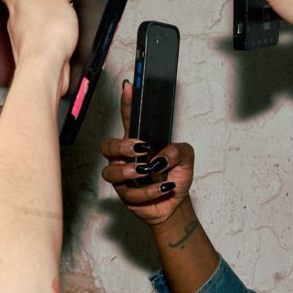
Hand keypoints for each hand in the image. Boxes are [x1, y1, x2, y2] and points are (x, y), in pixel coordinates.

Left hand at [0, 0, 78, 95]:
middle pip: (19, 6)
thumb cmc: (46, 35)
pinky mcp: (30, 54)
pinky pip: (37, 41)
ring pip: (28, 25)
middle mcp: (14, 20)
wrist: (45, 69)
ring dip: (41, 22)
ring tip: (59, 19)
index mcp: (17, 1)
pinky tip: (59, 39)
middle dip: (33, 2)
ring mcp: (20, 39)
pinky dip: (46, 38)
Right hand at [100, 83, 194, 225]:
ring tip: (147, 171)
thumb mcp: (186, 157)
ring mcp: (123, 177)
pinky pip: (129, 193)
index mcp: (138, 141)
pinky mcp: (125, 195)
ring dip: (129, 171)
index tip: (129, 88)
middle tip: (140, 148)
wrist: (176, 204)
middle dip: (120, 146)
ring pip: (110, 172)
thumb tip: (161, 156)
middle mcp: (125, 158)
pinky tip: (163, 188)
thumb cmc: (175, 176)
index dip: (127, 103)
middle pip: (107, 146)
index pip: (129, 119)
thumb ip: (178, 150)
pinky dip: (149, 190)